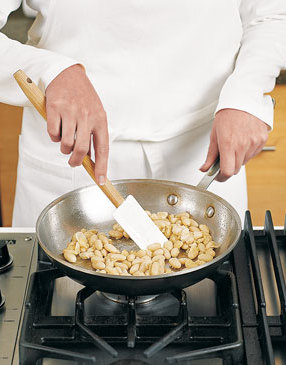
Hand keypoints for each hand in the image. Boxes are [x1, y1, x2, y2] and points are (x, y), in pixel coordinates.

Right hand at [45, 64, 107, 184]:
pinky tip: (57, 128)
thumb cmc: (84, 98)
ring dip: (64, 148)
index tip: (101, 180)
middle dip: (76, 161)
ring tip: (65, 141)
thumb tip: (91, 160)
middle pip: (81, 149)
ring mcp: (70, 112)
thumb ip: (94, 135)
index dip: (102, 167)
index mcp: (100, 119)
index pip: (103, 148)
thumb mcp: (95, 114)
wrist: (69, 74)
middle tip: (73, 162)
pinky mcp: (55, 108)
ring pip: (65, 143)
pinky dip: (54, 136)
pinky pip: (53, 133)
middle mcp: (86, 116)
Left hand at [200, 109, 268, 181]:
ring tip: (234, 143)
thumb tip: (204, 169)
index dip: (221, 177)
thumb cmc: (227, 116)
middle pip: (235, 169)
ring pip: (244, 162)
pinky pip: (253, 154)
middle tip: (224, 156)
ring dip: (238, 158)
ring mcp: (254, 143)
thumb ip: (210, 155)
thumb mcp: (214, 135)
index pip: (227, 171)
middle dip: (228, 166)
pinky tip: (243, 140)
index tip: (217, 176)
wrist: (243, 101)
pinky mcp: (261, 140)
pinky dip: (247, 152)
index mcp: (228, 144)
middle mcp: (243, 145)